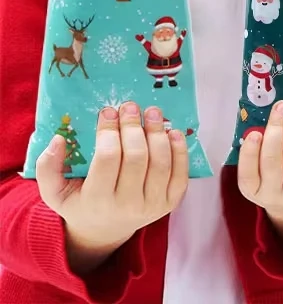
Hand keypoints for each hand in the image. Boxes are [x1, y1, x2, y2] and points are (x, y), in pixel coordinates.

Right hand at [35, 102, 188, 273]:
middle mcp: (126, 206)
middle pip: (136, 158)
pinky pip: (180, 174)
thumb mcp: (55, 192)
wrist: (104, 231)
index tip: (108, 111)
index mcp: (96, 202)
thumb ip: (48, 168)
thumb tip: (58, 139)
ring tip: (152, 112)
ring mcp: (152, 206)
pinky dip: (179, 149)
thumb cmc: (80, 203)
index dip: (109, 131)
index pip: (107, 159)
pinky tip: (172, 130)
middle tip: (130, 106)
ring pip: (160, 163)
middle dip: (134, 127)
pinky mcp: (170, 203)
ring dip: (158, 132)